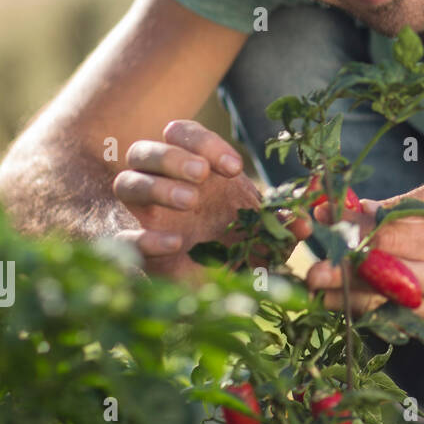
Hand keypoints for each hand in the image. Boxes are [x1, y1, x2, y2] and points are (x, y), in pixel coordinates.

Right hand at [111, 119, 264, 279]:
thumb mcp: (261, 234)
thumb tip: (304, 225)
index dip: (204, 142)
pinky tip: (175, 243)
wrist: (206, 289)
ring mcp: (140, 214)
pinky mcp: (130, 248)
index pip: (180, 133)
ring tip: (191, 201)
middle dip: (172, 157)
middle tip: (202, 174)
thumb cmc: (232, 248)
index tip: (234, 168)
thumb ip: (280, 226)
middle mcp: (158, 185)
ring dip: (157, 186)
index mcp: (188, 170)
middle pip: (142, 150)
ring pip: (126, 182)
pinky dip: (143, 236)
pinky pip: (119, 235)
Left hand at [304, 171, 423, 341]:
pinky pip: (383, 319)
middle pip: (380, 270)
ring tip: (314, 280)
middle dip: (340, 261)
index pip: (392, 233)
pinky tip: (332, 297)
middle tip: (310, 256)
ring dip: (339, 291)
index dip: (354, 225)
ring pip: (377, 301)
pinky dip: (355, 309)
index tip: (325, 216)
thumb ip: (415, 197)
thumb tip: (361, 208)